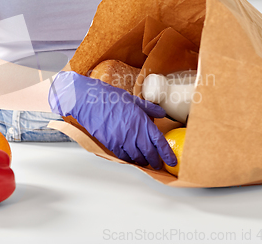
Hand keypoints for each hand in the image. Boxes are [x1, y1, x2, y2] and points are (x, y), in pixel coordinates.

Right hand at [48, 71, 176, 168]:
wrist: (90, 101)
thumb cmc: (110, 98)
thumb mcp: (133, 99)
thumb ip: (149, 108)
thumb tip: (161, 112)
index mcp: (142, 121)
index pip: (159, 142)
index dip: (167, 154)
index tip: (172, 161)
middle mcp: (134, 132)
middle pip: (149, 153)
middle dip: (155, 161)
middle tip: (158, 164)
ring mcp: (122, 139)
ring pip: (136, 157)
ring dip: (142, 161)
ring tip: (144, 162)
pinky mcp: (111, 143)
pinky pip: (123, 156)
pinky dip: (128, 158)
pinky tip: (130, 157)